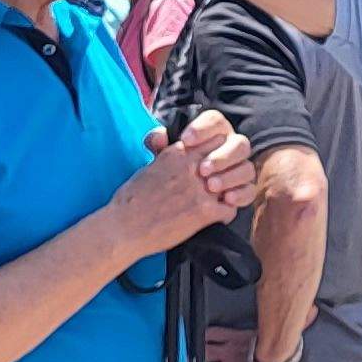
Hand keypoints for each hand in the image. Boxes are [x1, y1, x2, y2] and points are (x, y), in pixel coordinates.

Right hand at [110, 110, 256, 242]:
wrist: (125, 227)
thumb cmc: (131, 199)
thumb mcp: (148, 165)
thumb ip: (162, 150)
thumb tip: (162, 133)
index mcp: (178, 153)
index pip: (216, 137)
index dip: (220, 149)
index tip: (215, 160)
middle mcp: (192, 167)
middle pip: (232, 153)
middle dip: (232, 166)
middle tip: (224, 180)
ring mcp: (200, 189)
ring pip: (236, 180)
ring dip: (232, 189)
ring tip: (222, 198)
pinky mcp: (204, 212)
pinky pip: (231, 209)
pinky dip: (226, 214)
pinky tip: (215, 217)